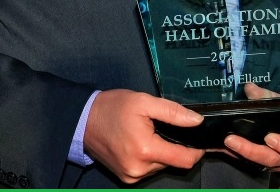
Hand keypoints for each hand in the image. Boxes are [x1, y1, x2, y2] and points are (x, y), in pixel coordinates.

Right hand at [83, 89, 204, 183]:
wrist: (83, 120)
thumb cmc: (112, 108)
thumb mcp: (144, 102)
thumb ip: (173, 112)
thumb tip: (197, 121)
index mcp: (146, 150)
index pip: (185, 160)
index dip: (196, 150)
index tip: (197, 138)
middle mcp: (139, 169)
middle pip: (173, 162)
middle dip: (173, 146)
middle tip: (162, 127)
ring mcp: (131, 176)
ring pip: (161, 166)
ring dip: (161, 152)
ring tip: (148, 133)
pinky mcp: (126, 177)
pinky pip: (148, 169)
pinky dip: (150, 157)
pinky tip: (140, 142)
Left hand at [222, 84, 279, 173]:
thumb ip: (267, 95)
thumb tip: (249, 88)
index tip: (268, 137)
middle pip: (275, 159)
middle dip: (252, 151)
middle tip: (232, 140)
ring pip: (264, 164)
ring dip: (244, 155)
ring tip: (227, 143)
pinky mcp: (270, 165)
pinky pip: (256, 164)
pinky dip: (242, 157)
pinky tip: (229, 149)